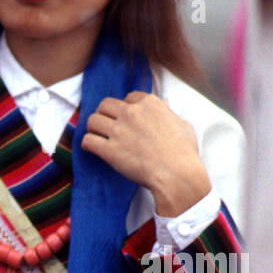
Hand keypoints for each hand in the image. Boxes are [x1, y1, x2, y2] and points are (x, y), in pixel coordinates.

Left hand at [80, 91, 211, 215]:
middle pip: (105, 104)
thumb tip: (165, 105)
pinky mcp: (109, 150)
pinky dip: (88, 144)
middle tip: (107, 124)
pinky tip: (92, 148)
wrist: (177, 175)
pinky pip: (88, 141)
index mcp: (150, 104)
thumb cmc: (184, 153)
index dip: (126, 107)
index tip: (126, 116)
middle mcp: (132, 113)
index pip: (129, 97)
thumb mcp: (183, 125)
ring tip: (98, 136)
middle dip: (105, 113)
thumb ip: (169, 113)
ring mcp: (119, 131)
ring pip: (92, 120)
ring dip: (94, 128)